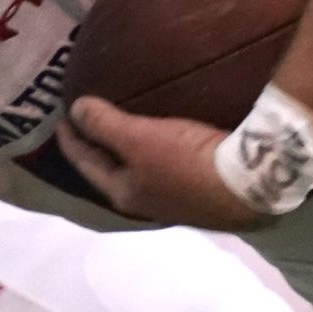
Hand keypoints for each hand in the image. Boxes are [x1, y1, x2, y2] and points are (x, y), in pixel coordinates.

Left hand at [56, 95, 266, 231]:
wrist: (250, 185)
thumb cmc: (186, 163)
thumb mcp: (139, 139)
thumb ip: (104, 125)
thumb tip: (75, 109)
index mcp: (124, 193)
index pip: (85, 163)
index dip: (71, 139)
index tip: (62, 116)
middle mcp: (146, 202)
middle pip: (113, 170)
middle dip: (99, 147)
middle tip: (88, 121)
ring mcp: (176, 199)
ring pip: (141, 170)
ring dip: (129, 149)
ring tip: (124, 127)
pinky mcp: (203, 190)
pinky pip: (168, 165)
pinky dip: (156, 150)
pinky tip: (166, 140)